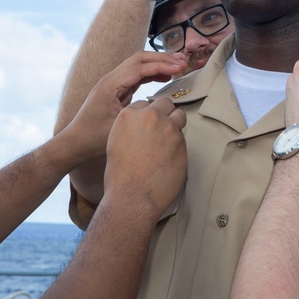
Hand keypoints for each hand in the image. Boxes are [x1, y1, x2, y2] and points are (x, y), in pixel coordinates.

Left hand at [62, 52, 185, 163]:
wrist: (74, 143)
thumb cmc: (92, 138)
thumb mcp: (119, 127)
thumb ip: (138, 114)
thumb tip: (160, 106)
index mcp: (110, 85)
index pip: (140, 67)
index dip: (162, 65)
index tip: (179, 67)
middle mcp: (110, 79)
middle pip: (139, 59)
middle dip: (162, 58)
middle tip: (182, 61)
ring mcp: (112, 83)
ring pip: (138, 65)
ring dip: (157, 64)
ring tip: (177, 65)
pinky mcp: (115, 90)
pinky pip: (136, 76)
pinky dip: (151, 73)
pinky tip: (163, 77)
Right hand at [103, 97, 187, 220]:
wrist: (132, 196)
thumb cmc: (120, 174)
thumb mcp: (116, 140)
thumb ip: (131, 126)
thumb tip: (142, 124)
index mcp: (130, 114)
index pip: (145, 104)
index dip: (147, 115)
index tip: (148, 125)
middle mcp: (150, 116)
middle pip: (165, 103)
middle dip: (164, 112)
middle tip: (161, 128)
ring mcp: (168, 128)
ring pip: (179, 116)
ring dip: (175, 124)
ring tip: (168, 140)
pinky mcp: (181, 142)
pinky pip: (182, 136)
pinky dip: (178, 143)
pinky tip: (169, 157)